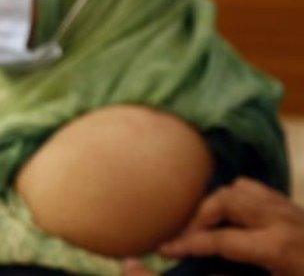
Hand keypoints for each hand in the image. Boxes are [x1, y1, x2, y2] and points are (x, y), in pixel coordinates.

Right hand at [158, 177, 303, 274]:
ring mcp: (291, 212)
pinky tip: (236, 216)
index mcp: (276, 247)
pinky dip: (241, 197)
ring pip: (241, 189)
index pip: (218, 240)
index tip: (164, 250)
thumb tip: (205, 273)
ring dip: (219, 203)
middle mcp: (282, 221)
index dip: (187, 244)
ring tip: (207, 225)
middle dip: (199, 217)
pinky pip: (261, 190)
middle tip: (186, 238)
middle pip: (225, 201)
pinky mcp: (298, 211)